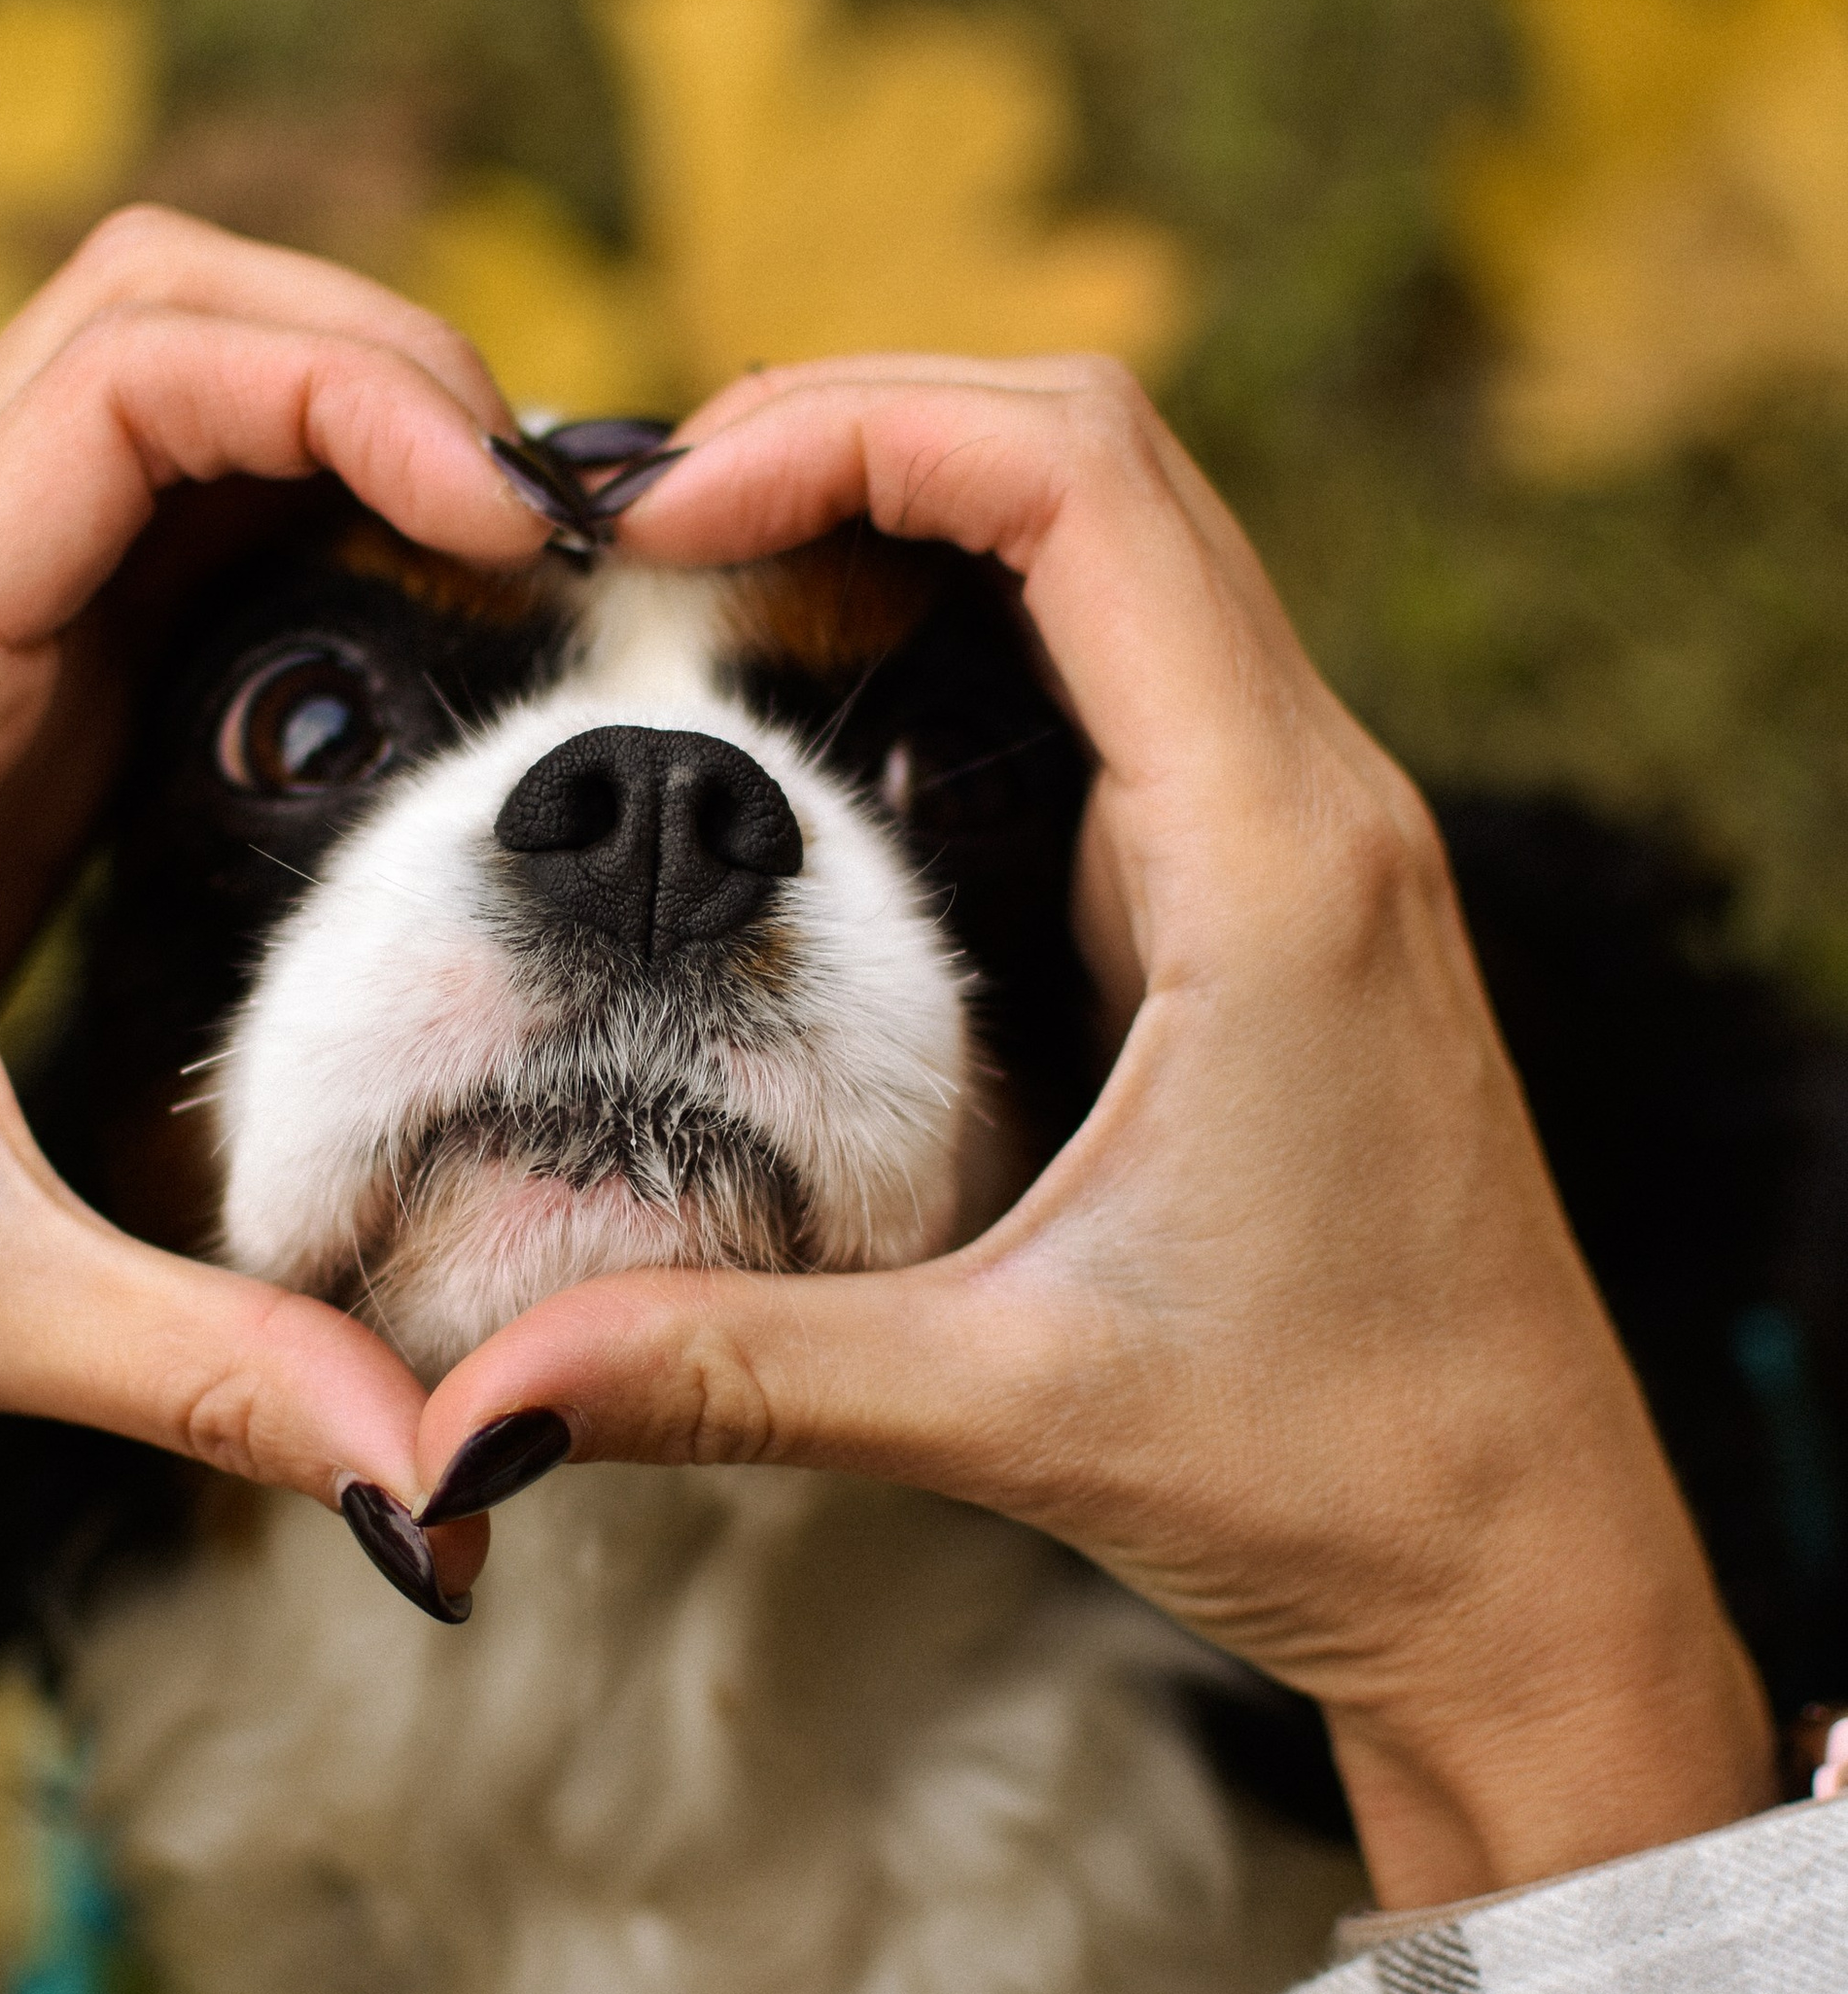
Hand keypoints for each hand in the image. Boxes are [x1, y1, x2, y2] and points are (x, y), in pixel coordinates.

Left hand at [0, 211, 536, 1557]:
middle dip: (365, 350)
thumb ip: (213, 1367)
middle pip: (144, 303)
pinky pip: (162, 508)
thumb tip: (445, 1469)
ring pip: (153, 374)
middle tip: (543, 512)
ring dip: (339, 402)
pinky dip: (305, 498)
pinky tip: (430, 619)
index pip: (117, 376)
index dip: (338, 389)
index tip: (505, 523)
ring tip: (515, 545)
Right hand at [415, 357, 1776, 1908]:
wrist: (1522, 1562)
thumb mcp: (1007, 1406)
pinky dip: (968, 627)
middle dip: (857, 433)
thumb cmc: (1338, 1468)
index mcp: (1274, 862)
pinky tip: (825, 720)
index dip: (852, 430)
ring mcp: (1306, 836)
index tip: (655, 518)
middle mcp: (1315, 803)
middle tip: (639, 537)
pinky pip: (1127, 666)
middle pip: (1096, 459)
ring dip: (914, 515)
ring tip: (703, 593)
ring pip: (1120, 544)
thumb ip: (728, 1370)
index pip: (1080, 484)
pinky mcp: (1276, 894)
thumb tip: (471, 1408)